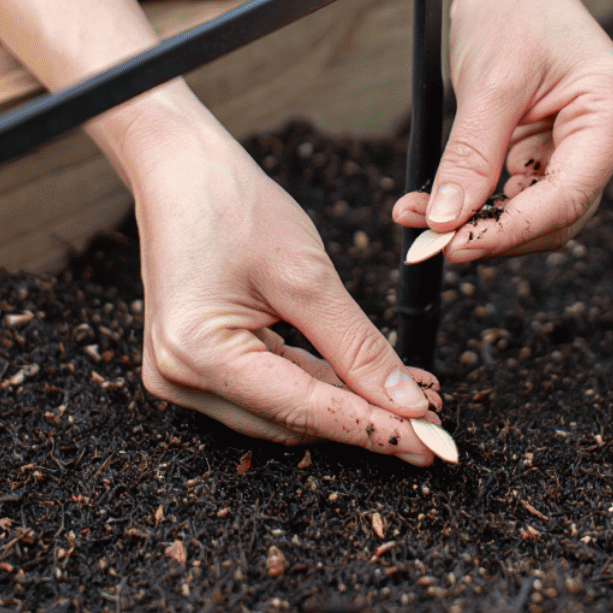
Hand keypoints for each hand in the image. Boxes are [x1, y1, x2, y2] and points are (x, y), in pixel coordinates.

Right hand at [115, 90, 441, 461]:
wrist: (179, 168)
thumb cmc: (232, 205)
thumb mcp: (306, 274)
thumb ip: (356, 346)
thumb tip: (405, 404)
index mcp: (198, 355)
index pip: (304, 410)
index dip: (375, 430)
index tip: (431, 443)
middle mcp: (180, 377)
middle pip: (293, 419)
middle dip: (365, 418)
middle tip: (432, 414)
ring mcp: (181, 373)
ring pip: (284, 409)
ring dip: (346, 404)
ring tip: (411, 394)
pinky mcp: (194, 361)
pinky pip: (268, 386)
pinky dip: (317, 383)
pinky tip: (365, 379)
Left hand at [393, 0, 612, 261]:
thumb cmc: (511, 11)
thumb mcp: (489, 83)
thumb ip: (471, 155)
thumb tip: (446, 220)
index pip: (569, 195)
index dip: (513, 230)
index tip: (456, 246)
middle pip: (557, 215)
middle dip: (491, 232)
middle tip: (427, 240)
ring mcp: (588, 148)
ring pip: (536, 212)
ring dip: (479, 222)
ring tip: (418, 216)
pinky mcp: (557, 153)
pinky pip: (520, 194)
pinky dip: (479, 203)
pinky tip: (435, 203)